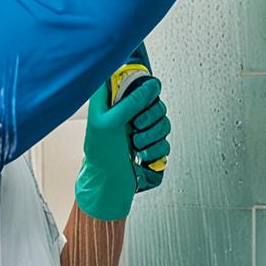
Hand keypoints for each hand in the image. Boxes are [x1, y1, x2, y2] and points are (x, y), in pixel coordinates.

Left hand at [74, 75, 167, 220]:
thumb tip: (151, 84)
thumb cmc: (99, 156)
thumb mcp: (109, 123)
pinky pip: (165, 143)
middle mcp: (129, 114)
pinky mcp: (151, 146)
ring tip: (137, 145)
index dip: (144, 86)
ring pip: (164, 123)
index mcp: (115, 102)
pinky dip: (155, 151)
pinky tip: (142, 156)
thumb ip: (130, 102)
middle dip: (151, 117)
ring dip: (153, 137)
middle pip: (157, 102)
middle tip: (137, 127)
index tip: (143, 98)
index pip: (136, 80)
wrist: (107, 185)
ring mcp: (141, 130)